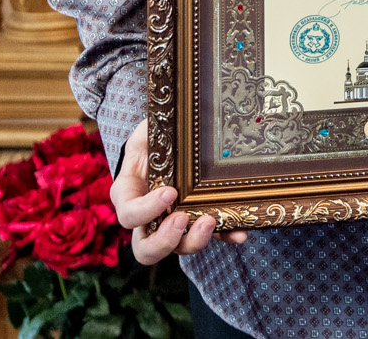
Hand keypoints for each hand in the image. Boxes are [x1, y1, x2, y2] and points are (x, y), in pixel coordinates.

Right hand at [111, 121, 247, 264]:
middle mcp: (147, 217)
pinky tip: (239, 232)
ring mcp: (172, 224)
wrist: (173, 139)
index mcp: (129, 194)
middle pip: (145, 248)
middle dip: (164, 241)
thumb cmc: (156, 136)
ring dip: (195, 240)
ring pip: (177, 249)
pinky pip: (210, 237)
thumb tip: (164, 119)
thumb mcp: (148, 130)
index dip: (145, 210)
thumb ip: (149, 131)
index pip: (128, 215)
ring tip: (211, 220)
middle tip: (181, 218)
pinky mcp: (197, 222)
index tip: (170, 192)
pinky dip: (224, 236)